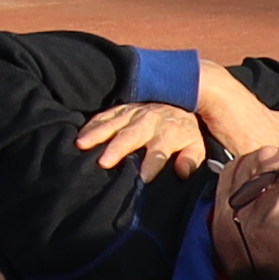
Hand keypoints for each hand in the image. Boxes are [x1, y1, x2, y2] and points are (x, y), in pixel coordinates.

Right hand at [75, 101, 211, 176]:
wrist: (182, 101)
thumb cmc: (186, 132)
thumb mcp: (197, 147)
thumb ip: (191, 159)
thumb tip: (182, 172)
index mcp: (170, 133)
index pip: (160, 151)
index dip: (152, 164)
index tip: (143, 178)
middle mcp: (150, 122)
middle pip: (132, 136)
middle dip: (117, 149)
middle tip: (103, 163)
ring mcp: (134, 113)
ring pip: (114, 124)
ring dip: (97, 134)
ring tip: (82, 144)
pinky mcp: (124, 109)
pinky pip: (106, 115)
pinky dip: (93, 124)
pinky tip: (81, 134)